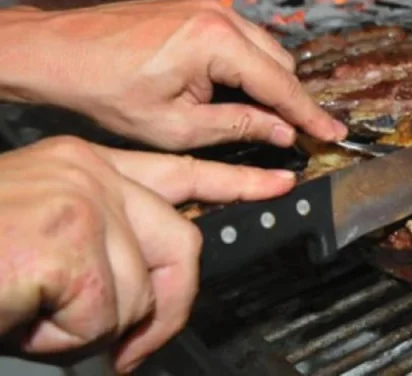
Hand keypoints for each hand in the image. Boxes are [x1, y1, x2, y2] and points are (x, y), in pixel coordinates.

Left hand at [0, 0, 346, 149]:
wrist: (55, 51)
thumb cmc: (103, 90)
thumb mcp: (176, 126)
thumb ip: (239, 126)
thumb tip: (282, 132)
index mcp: (217, 41)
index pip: (281, 84)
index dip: (310, 114)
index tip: (334, 133)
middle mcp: (220, 14)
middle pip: (280, 62)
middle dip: (287, 99)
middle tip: (291, 133)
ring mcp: (207, 5)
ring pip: (263, 48)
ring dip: (265, 81)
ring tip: (253, 115)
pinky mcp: (195, 6)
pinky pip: (240, 37)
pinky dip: (244, 64)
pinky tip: (226, 89)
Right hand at [0, 136, 295, 372]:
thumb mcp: (38, 243)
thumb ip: (101, 246)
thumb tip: (145, 288)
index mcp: (82, 165)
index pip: (179, 171)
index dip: (232, 183)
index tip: (279, 182)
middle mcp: (87, 169)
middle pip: (181, 243)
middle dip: (166, 309)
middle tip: (132, 353)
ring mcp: (79, 198)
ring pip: (138, 292)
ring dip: (87, 333)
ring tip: (32, 320)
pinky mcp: (65, 236)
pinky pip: (104, 315)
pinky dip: (63, 340)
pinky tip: (20, 317)